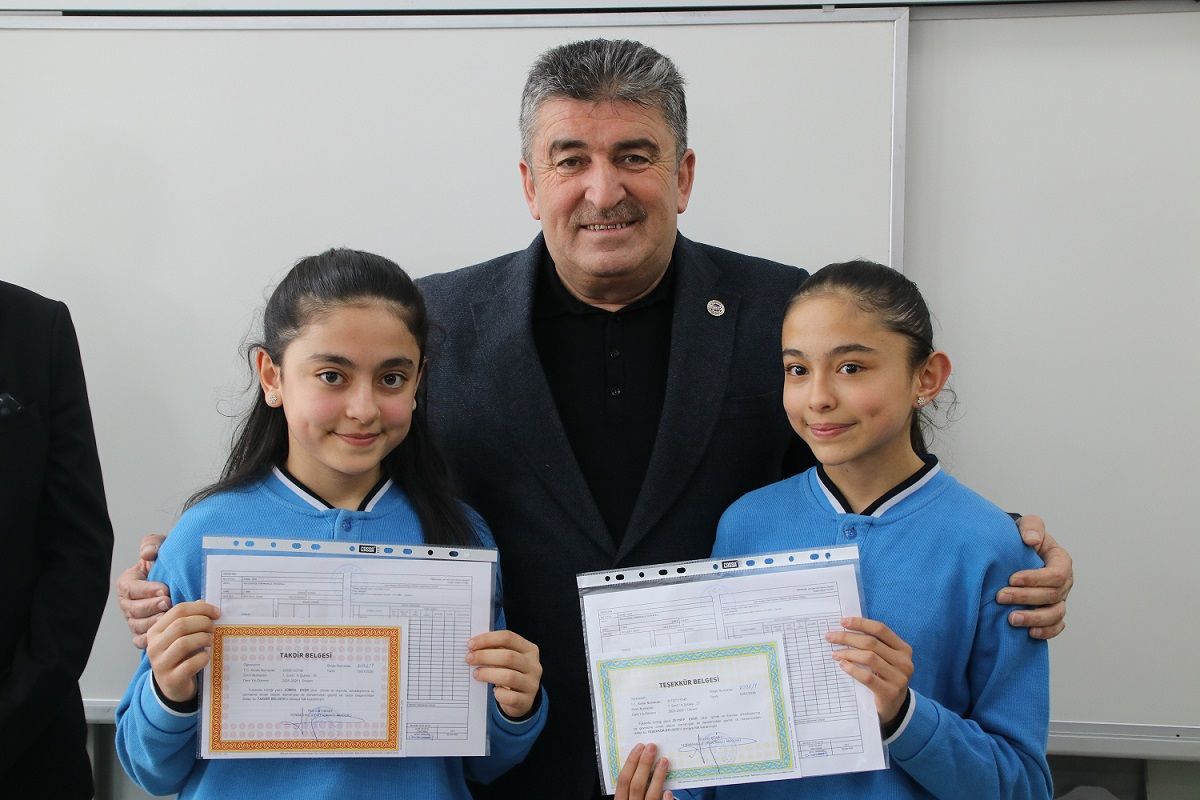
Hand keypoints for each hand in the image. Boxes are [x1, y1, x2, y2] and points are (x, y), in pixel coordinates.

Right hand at [116, 534, 170, 648]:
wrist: (179, 580)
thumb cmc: (166, 564)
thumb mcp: (160, 547)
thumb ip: (153, 544)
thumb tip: (147, 553)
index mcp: (127, 583)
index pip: (130, 588)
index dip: (146, 590)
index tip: (165, 589)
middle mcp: (127, 604)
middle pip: (133, 610)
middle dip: (151, 607)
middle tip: (168, 603)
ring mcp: (133, 620)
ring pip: (137, 626)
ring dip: (153, 623)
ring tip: (169, 618)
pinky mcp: (141, 633)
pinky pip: (140, 641)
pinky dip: (151, 640)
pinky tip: (165, 636)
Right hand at [145, 600, 220, 702]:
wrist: (173, 687)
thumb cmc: (180, 657)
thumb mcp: (181, 637)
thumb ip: (189, 619)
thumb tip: (202, 603)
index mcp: (155, 631)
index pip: (178, 611)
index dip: (200, 608)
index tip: (216, 612)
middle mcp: (154, 646)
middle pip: (181, 625)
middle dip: (203, 623)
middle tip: (213, 628)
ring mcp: (161, 664)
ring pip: (184, 643)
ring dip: (203, 639)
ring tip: (210, 641)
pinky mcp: (171, 679)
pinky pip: (190, 664)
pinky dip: (203, 658)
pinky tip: (206, 657)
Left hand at [466, 630, 542, 718]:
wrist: (522, 699)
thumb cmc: (510, 673)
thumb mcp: (508, 659)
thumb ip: (495, 650)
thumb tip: (473, 647)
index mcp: (529, 649)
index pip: (508, 637)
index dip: (487, 639)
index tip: (471, 644)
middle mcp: (533, 665)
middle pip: (509, 656)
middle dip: (485, 656)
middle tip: (469, 659)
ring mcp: (532, 684)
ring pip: (509, 677)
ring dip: (488, 674)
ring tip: (476, 674)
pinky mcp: (527, 701)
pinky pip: (511, 697)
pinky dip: (499, 694)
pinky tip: (493, 691)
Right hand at [616, 742, 672, 799]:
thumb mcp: (626, 797)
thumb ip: (630, 785)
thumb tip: (640, 762)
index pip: (624, 780)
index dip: (631, 762)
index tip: (639, 747)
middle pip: (636, 785)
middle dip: (644, 764)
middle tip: (652, 748)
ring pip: (651, 795)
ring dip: (658, 776)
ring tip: (664, 761)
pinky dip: (665, 799)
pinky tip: (668, 791)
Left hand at [826, 616, 912, 725]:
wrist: (894, 707)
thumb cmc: (884, 677)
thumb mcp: (884, 659)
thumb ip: (872, 646)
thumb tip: (844, 629)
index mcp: (903, 649)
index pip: (881, 630)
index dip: (861, 623)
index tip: (842, 621)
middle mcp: (904, 662)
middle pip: (872, 643)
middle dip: (847, 637)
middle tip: (830, 637)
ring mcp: (899, 678)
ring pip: (869, 658)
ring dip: (848, 653)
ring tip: (835, 653)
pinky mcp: (890, 692)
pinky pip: (868, 677)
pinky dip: (853, 669)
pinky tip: (843, 666)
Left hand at [998, 515, 1072, 638]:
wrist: (1016, 549)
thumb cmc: (1023, 537)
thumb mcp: (1028, 525)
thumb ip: (1032, 527)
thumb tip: (1031, 540)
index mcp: (1061, 561)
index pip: (1056, 574)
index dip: (1035, 579)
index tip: (1011, 578)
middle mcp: (1064, 582)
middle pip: (1053, 595)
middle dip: (1026, 597)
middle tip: (1000, 597)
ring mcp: (1059, 599)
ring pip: (1055, 614)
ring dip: (1034, 618)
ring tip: (1011, 620)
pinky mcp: (1052, 612)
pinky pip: (1056, 626)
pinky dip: (1046, 631)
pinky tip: (1029, 633)